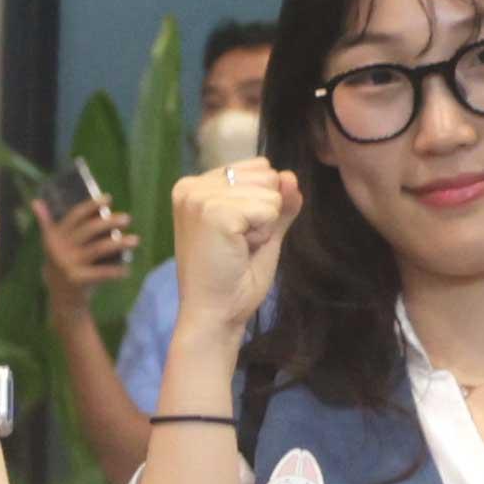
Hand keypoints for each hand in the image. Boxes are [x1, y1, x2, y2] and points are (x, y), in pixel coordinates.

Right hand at [37, 189, 134, 297]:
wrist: (61, 300)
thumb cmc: (62, 266)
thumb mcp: (52, 246)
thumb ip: (46, 224)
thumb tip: (36, 201)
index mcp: (54, 237)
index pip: (74, 216)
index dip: (91, 205)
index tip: (108, 198)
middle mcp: (59, 249)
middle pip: (89, 230)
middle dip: (110, 222)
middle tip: (127, 218)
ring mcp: (68, 265)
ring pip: (99, 248)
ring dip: (120, 243)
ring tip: (135, 240)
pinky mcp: (77, 280)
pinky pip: (102, 273)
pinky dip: (116, 271)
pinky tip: (127, 269)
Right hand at [167, 162, 302, 360]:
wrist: (215, 316)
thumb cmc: (234, 280)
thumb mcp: (262, 233)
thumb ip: (277, 203)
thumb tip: (291, 176)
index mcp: (196, 186)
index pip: (258, 168)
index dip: (261, 205)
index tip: (235, 236)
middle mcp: (192, 185)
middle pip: (266, 174)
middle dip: (263, 213)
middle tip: (237, 246)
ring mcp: (199, 197)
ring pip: (270, 191)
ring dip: (264, 225)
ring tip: (236, 249)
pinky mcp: (213, 211)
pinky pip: (269, 208)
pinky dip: (263, 234)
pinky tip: (238, 252)